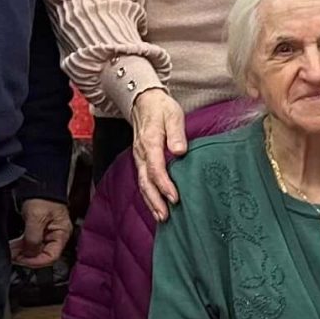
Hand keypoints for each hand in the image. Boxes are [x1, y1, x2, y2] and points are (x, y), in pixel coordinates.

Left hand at [13, 198, 70, 267]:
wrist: (38, 185)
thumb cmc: (43, 197)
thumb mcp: (36, 218)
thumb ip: (33, 239)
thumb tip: (29, 255)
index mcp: (61, 234)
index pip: (51, 257)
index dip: (36, 261)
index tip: (21, 259)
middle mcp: (56, 236)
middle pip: (42, 255)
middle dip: (26, 257)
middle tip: (12, 255)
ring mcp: (47, 234)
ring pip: (34, 250)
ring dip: (21, 252)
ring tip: (10, 250)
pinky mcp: (38, 231)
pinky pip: (30, 243)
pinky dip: (21, 246)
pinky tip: (13, 246)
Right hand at [130, 88, 187, 222]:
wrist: (143, 101)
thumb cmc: (161, 108)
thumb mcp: (173, 114)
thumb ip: (177, 133)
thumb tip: (180, 151)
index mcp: (150, 141)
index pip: (156, 167)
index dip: (164, 184)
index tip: (174, 197)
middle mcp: (141, 153)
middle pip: (146, 181)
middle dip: (155, 200)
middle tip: (166, 216)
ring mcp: (139, 157)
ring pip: (142, 183)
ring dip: (151, 201)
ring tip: (161, 217)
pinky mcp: (141, 160)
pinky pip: (143, 180)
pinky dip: (148, 195)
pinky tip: (156, 205)